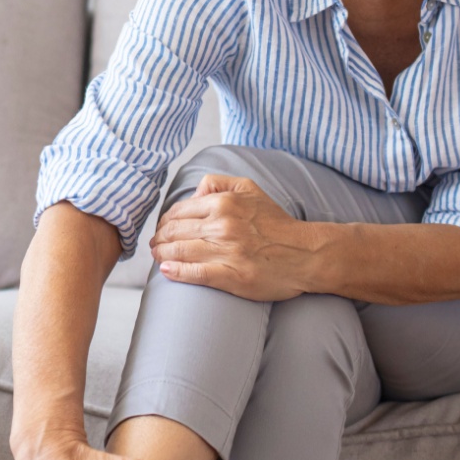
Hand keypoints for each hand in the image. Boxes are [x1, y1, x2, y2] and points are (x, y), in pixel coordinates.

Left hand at [149, 172, 312, 300]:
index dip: (165, 222)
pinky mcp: (231, 276)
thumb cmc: (276, 223)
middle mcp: (222, 225)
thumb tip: (193, 193)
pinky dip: (176, 272)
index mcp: (224, 203)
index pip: (179, 211)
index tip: (162, 230)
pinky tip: (166, 271)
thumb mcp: (250, 189)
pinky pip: (194, 273)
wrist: (305, 254)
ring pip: (179, 251)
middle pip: (174, 232)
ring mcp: (226, 252)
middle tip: (154, 245)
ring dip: (162, 255)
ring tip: (158, 257)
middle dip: (159, 239)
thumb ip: (218, 183)